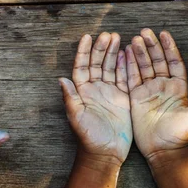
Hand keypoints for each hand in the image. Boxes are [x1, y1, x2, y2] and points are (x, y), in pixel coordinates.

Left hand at [59, 32, 130, 165]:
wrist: (105, 153)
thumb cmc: (88, 136)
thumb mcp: (76, 117)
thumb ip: (70, 97)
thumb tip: (60, 79)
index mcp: (82, 90)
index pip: (82, 66)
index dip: (84, 51)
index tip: (87, 36)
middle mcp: (95, 88)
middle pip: (97, 63)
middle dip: (101, 48)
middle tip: (108, 34)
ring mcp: (109, 92)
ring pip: (111, 67)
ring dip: (113, 52)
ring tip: (117, 37)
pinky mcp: (123, 98)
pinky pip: (124, 78)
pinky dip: (125, 65)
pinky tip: (127, 53)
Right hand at [127, 29, 187, 159]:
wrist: (163, 151)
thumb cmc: (181, 134)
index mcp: (178, 87)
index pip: (174, 62)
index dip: (169, 47)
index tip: (164, 33)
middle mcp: (163, 86)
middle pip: (157, 60)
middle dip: (151, 45)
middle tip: (145, 31)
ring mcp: (148, 90)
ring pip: (143, 66)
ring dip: (140, 52)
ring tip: (135, 38)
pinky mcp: (135, 97)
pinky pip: (131, 77)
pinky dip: (129, 65)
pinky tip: (126, 52)